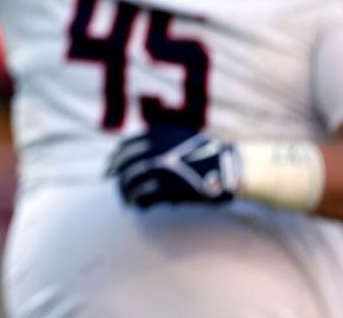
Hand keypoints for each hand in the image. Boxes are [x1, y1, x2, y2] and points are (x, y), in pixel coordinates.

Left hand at [107, 125, 240, 208]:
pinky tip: (141, 207)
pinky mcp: (171, 186)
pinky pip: (146, 197)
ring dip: (127, 195)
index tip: (109, 172)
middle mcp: (157, 148)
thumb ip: (160, 144)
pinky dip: (140, 203)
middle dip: (118, 181)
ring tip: (128, 203)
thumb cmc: (208, 156)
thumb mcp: (181, 139)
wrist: (233, 166)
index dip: (114, 161)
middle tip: (119, 193)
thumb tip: (139, 162)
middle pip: (125, 167)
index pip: (124, 148)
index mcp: (159, 135)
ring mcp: (164, 167)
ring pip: (132, 183)